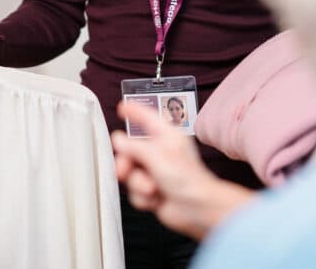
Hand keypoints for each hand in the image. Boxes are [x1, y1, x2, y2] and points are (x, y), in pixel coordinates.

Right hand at [112, 101, 255, 239]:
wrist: (197, 209)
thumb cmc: (188, 179)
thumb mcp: (156, 156)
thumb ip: (133, 147)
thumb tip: (118, 140)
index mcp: (166, 137)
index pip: (147, 118)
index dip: (134, 111)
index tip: (122, 108)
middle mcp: (161, 153)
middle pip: (131, 151)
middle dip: (126, 164)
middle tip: (124, 170)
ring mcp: (156, 172)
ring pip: (131, 174)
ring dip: (138, 184)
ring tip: (152, 188)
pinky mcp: (153, 191)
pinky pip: (135, 191)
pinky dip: (143, 197)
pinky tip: (157, 198)